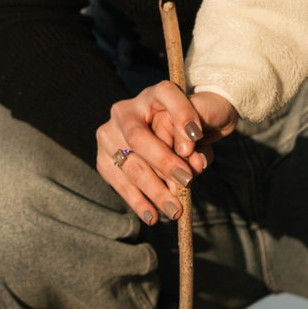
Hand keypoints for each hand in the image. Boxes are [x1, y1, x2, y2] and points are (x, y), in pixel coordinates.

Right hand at [97, 83, 236, 223]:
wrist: (178, 134)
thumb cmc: (194, 125)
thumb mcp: (204, 121)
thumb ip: (197, 135)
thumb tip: (189, 160)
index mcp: (154, 93)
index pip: (166, 96)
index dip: (181, 115)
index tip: (197, 136)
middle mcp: (125, 110)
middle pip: (139, 138)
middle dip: (164, 163)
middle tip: (187, 182)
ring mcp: (109, 133)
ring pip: (130, 165)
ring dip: (153, 190)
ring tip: (174, 210)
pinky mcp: (103, 157)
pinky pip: (118, 181)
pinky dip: (137, 200)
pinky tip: (151, 215)